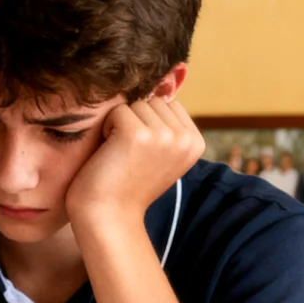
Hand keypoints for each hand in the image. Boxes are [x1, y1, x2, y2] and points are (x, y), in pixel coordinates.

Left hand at [64, 96, 202, 232]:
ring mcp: (164, 136)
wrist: (108, 217)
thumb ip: (168, 126)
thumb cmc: (127, 184)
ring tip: (120, 156)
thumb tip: (161, 85)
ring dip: (120, 125)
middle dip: (134, 122)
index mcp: (196, 142)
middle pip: (152, 102)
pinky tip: (110, 154)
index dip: (147, 123)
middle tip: (128, 156)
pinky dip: (107, 128)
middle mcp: (185, 139)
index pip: (168, 105)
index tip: (141, 155)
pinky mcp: (138, 135)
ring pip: (135, 104)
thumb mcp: (160, 154)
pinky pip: (118, 111)